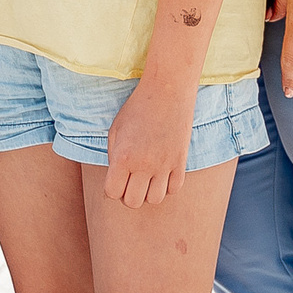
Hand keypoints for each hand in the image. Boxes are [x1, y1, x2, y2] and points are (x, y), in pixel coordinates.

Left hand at [102, 78, 193, 207]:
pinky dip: (166, 186)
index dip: (112, 188)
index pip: (112, 193)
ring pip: (155, 200)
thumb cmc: (137, 108)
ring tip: (146, 177)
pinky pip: (174, 189)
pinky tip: (161, 172)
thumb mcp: (116, 129)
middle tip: (130, 179)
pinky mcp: (181, 162)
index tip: (116, 177)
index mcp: (123, 157)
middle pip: (133, 202)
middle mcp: (144, 165)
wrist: (167, 91)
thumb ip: (113, 156)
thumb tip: (117, 177)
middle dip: (128, 194)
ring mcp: (165, 165)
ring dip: (148, 192)